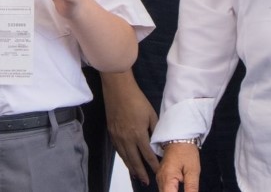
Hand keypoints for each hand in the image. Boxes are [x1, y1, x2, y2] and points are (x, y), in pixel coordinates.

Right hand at [102, 71, 159, 185]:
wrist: (118, 89)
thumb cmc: (137, 99)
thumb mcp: (151, 113)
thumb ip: (155, 129)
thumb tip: (158, 140)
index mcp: (139, 134)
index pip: (148, 155)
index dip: (153, 165)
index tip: (158, 171)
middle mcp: (127, 139)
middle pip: (135, 160)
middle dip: (141, 172)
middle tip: (146, 181)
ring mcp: (117, 137)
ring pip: (125, 157)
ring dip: (131, 168)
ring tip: (137, 175)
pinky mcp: (111, 132)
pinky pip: (118, 150)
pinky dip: (123, 158)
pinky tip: (126, 161)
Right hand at [157, 142, 200, 191]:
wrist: (179, 137)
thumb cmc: (186, 152)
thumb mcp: (193, 171)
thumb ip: (192, 188)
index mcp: (167, 178)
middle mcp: (160, 180)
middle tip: (188, 190)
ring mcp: (159, 178)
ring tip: (185, 188)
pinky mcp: (161, 177)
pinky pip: (164, 189)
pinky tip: (178, 191)